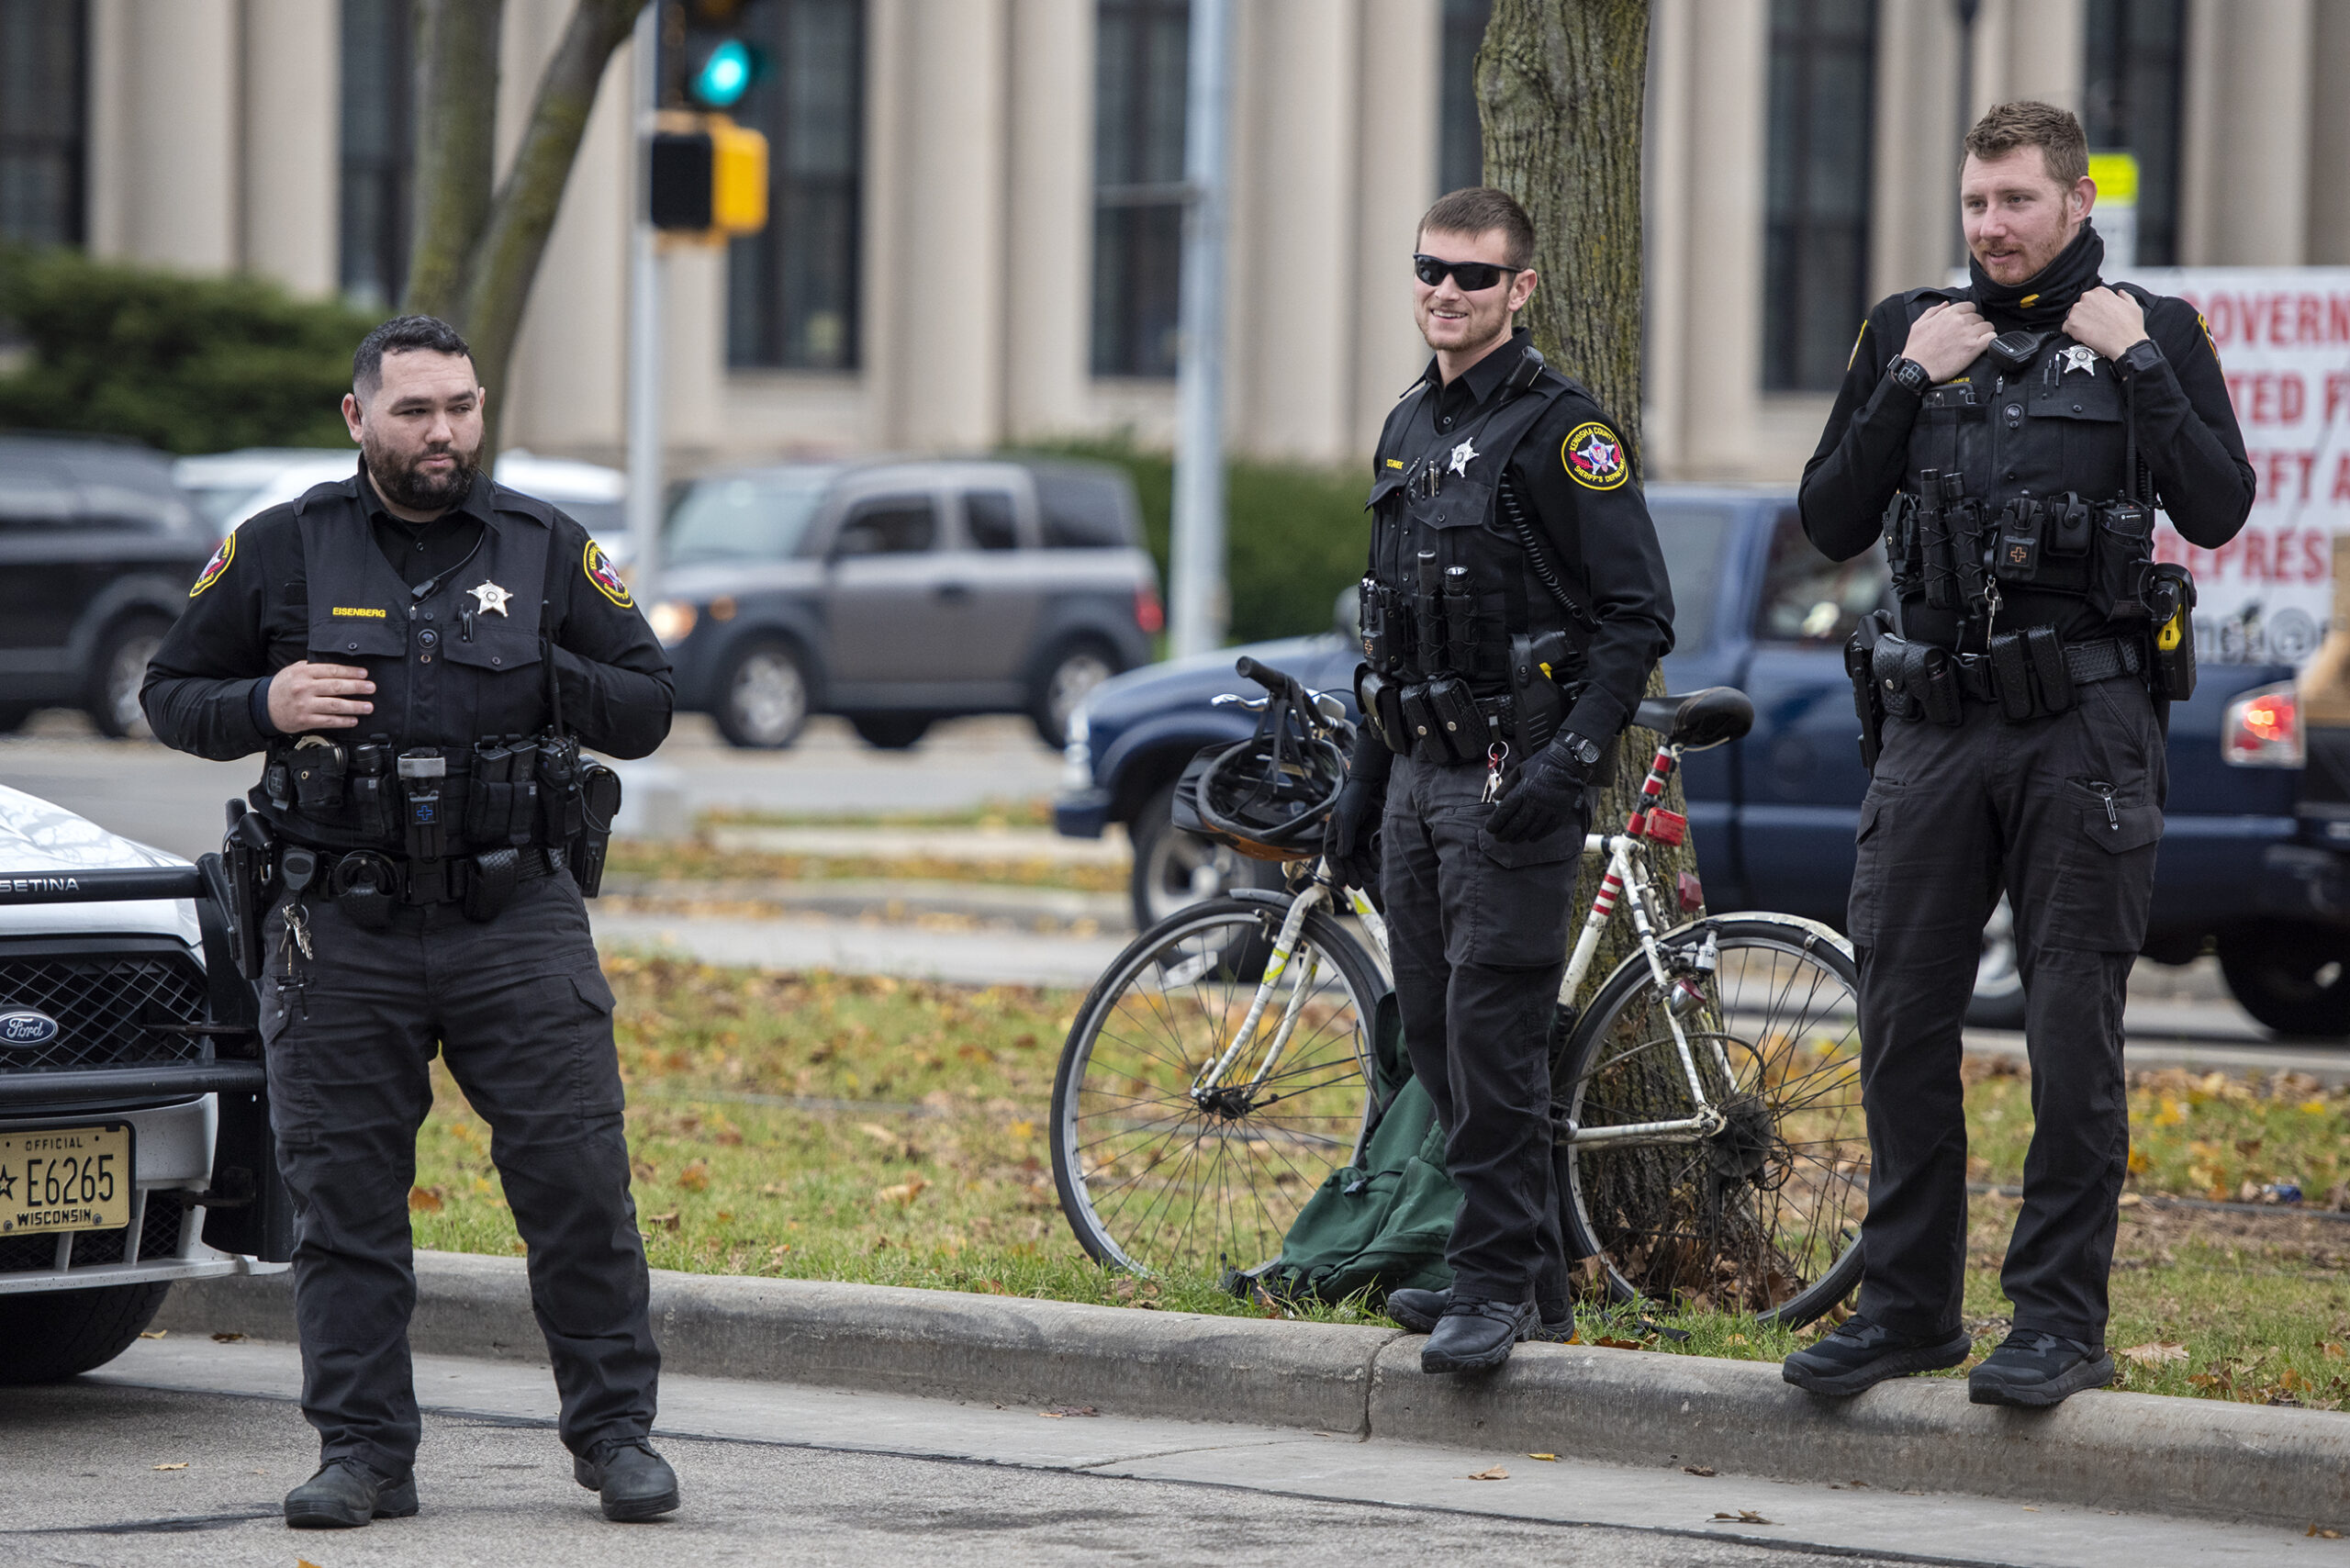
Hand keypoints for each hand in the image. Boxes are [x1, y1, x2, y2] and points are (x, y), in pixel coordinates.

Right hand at [267, 661, 374, 732]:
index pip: (332, 670)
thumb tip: (336, 667)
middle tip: (371, 688)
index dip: (350, 672)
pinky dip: (343, 721)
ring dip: (355, 706)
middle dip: (357, 687)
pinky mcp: (305, 720)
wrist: (263, 706)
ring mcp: (305, 705)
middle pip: (336, 687)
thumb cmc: (282, 687)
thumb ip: (312, 667)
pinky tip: (353, 720)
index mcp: (303, 673)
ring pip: (335, 705)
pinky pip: (328, 721)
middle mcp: (304, 688)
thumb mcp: (293, 671)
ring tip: (368, 706)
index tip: (364, 674)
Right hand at [1322, 775, 1384, 892]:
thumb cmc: (1355, 798)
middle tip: (1357, 885)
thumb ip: (1345, 836)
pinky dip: (1372, 860)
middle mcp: (1342, 837)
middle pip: (1345, 860)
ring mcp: (1355, 837)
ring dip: (1363, 869)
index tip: (1342, 882)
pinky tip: (1378, 866)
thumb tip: (1341, 857)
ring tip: (1371, 878)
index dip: (1336, 869)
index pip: (1331, 855)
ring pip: (1358, 858)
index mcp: (1332, 832)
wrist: (1371, 784)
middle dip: (1351, 872)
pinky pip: (1368, 852)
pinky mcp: (1367, 835)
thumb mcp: (1347, 816)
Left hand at [1485, 742, 1588, 843]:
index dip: (1495, 822)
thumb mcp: (1521, 769)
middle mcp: (1536, 800)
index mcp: (1524, 789)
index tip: (1489, 828)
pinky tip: (1531, 838)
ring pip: (1532, 828)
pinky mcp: (1561, 812)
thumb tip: (1495, 798)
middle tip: (1498, 838)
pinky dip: (1539, 835)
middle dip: (1505, 833)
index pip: (1505, 810)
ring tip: (1512, 840)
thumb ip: (1507, 785)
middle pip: (1517, 823)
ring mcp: (1549, 808)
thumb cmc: (1542, 763)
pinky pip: (1548, 829)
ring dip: (1520, 836)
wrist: (1569, 761)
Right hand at [1897, 302, 1993, 383]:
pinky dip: (1990, 341)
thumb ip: (1933, 311)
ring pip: (1988, 326)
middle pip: (1979, 317)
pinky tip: (1983, 346)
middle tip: (1967, 336)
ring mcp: (1968, 334)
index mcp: (1948, 314)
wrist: (1917, 369)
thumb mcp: (1918, 325)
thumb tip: (1946, 304)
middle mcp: (1960, 321)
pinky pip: (1992, 337)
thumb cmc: (1916, 350)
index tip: (1965, 324)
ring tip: (1975, 342)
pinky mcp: (1973, 348)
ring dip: (1983, 333)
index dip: (1968, 315)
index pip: (1970, 306)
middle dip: (1975, 325)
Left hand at [2062, 286, 2149, 362]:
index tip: (2098, 315)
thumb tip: (2120, 293)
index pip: (2091, 297)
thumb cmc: (2130, 327)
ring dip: (2079, 324)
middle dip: (2085, 315)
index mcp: (2100, 292)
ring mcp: (2078, 311)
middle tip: (2095, 324)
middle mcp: (2087, 298)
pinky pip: (2066, 328)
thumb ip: (2124, 296)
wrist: (2126, 344)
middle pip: (2080, 306)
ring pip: (2073, 316)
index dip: (2094, 308)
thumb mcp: (2133, 305)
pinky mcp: (2072, 324)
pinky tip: (2084, 336)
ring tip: (2091, 331)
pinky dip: (2072, 333)